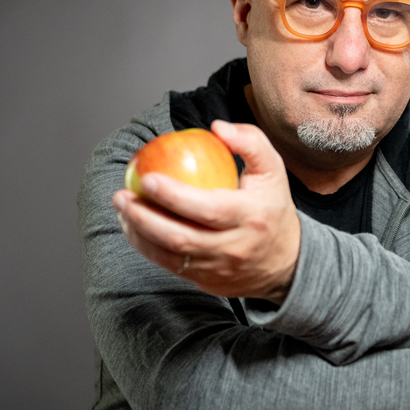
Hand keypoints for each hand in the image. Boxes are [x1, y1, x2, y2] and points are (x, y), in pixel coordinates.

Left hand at [113, 120, 300, 302]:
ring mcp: (219, 269)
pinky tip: (134, 227)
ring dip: (139, 233)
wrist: (287, 262)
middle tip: (122, 195)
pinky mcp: (207, 282)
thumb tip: (215, 127)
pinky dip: (147, 247)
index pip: (207, 208)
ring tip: (122, 209)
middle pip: (181, 237)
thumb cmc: (271, 207)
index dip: (173, 195)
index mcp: (251, 217)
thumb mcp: (273, 169)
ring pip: (170, 256)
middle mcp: (234, 247)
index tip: (147, 178)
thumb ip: (249, 141)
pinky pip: (170, 266)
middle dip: (143, 217)